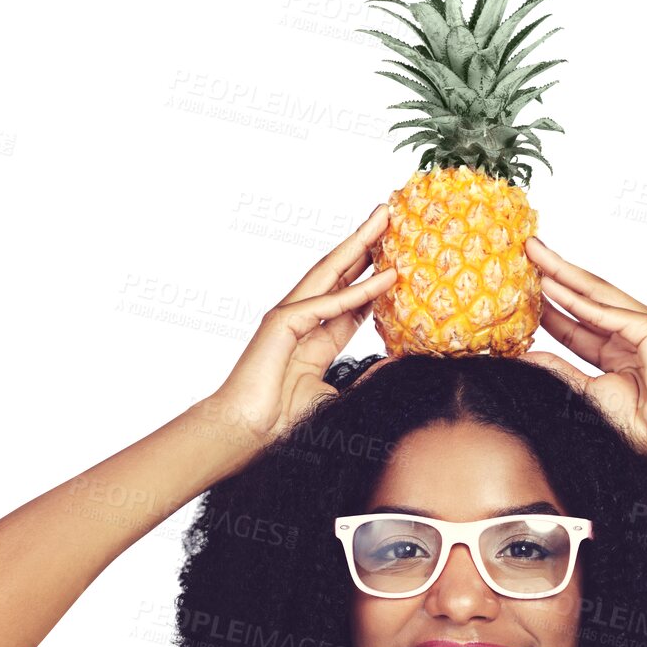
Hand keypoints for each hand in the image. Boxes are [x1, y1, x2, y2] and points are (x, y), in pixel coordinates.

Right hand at [214, 205, 395, 440]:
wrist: (248, 431)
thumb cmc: (282, 419)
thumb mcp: (337, 395)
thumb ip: (363, 379)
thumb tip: (393, 367)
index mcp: (314, 337)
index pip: (351, 300)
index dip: (374, 277)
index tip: (399, 258)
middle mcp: (302, 319)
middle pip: (341, 273)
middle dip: (366, 244)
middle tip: (391, 215)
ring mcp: (289, 317)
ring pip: (331, 272)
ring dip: (360, 245)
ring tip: (384, 220)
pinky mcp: (282, 323)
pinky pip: (327, 304)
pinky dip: (357, 291)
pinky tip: (385, 277)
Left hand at [522, 237, 646, 452]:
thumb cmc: (638, 424)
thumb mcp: (587, 391)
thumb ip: (560, 370)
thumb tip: (526, 357)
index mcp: (620, 349)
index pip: (579, 320)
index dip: (552, 303)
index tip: (522, 287)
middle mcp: (633, 331)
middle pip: (587, 297)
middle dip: (557, 274)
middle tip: (528, 250)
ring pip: (597, 295)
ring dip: (565, 274)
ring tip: (535, 255)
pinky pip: (609, 313)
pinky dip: (580, 301)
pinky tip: (553, 286)